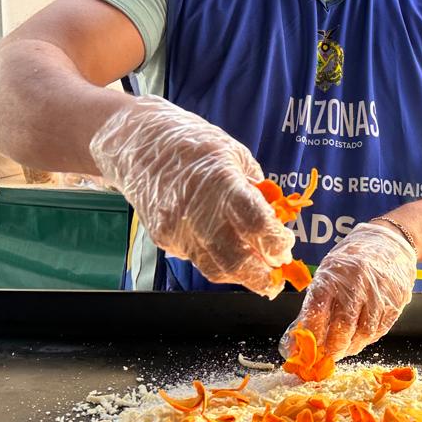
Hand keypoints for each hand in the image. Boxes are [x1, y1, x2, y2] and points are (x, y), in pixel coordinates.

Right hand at [90, 95, 294, 296]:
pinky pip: (196, 258)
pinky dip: (215, 259)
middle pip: (236, 261)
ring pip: (215, 269)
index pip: (256, 225)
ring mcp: (178, 230)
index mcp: (223, 184)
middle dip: (261, 277)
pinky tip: (224, 249)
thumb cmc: (190, 143)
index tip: (285, 247)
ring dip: (240, 275)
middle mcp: (198, 213)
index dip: (275, 243)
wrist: (137, 143)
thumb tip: (273, 217)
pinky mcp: (163, 238)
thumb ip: (254, 188)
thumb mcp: (234, 154)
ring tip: (256, 272)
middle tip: (275, 278)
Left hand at [280, 222, 417, 359]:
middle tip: (328, 356)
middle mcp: (356, 283)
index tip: (308, 350)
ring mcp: (378, 293)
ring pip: (364, 333)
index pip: (317, 312)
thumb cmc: (352, 260)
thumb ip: (317, 301)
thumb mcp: (328, 272)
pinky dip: (368, 339)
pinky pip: (380, 329)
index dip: (312, 336)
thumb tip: (302, 336)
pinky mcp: (396, 301)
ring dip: (352, 346)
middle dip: (334, 348)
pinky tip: (361, 338)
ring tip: (344, 348)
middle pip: (343, 328)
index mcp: (333, 275)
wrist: (388, 242)